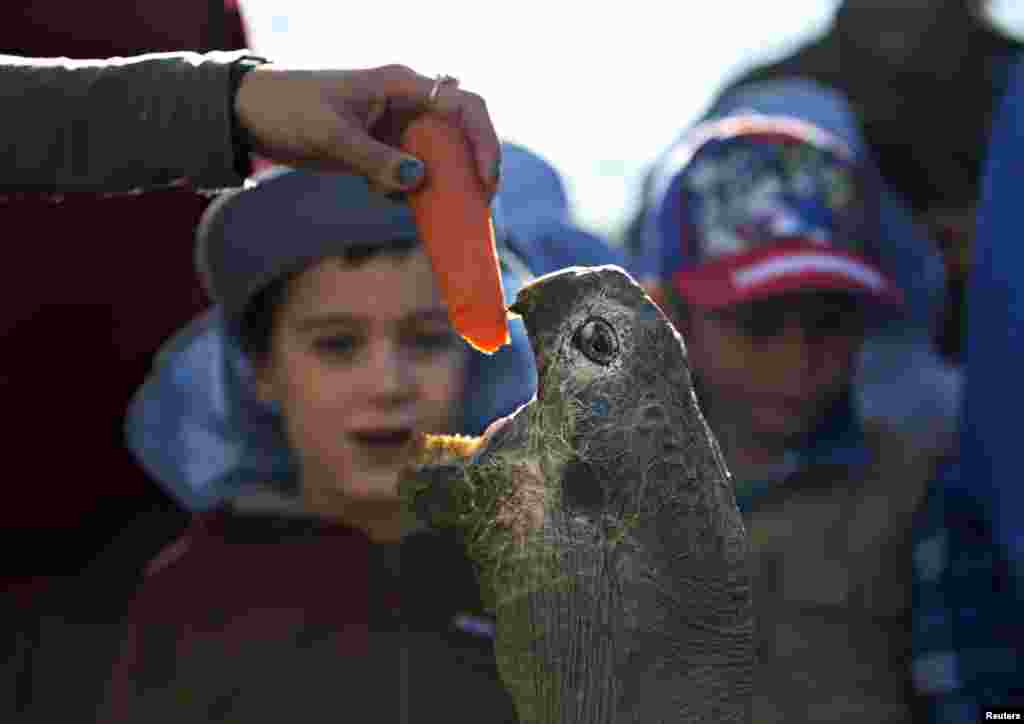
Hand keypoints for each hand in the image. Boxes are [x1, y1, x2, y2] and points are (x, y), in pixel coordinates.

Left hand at [234, 63, 500, 194]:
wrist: (250, 112)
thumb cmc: (287, 108)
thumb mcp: (329, 135)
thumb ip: (373, 159)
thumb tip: (417, 180)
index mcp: (401, 85)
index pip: (463, 105)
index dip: (483, 141)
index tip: (484, 180)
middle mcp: (407, 104)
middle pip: (461, 132)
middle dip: (474, 167)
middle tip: (477, 204)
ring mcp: (396, 127)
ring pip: (441, 156)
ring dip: (448, 185)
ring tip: (449, 215)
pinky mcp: (383, 149)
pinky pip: (415, 172)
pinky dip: (417, 193)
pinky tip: (405, 209)